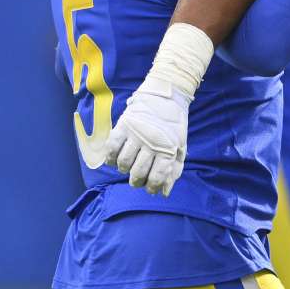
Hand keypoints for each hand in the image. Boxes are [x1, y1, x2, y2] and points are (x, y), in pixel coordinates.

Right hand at [104, 75, 191, 195]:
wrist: (167, 96)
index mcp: (168, 149)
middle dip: (136, 181)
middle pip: (138, 172)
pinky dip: (110, 157)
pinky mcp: (124, 125)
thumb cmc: (174, 125)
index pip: (157, 176)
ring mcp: (136, 134)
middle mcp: (152, 143)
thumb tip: (164, 193)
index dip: (152, 187)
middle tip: (136, 181)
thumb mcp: (180, 147)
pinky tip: (113, 160)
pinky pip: (112, 146)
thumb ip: (174, 170)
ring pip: (124, 162)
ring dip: (124, 169)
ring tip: (126, 168)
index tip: (150, 189)